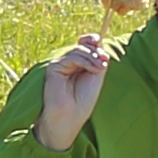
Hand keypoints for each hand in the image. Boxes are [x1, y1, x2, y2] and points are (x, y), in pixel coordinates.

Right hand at [34, 33, 114, 151]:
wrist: (69, 117)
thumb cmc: (82, 102)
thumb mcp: (96, 76)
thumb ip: (97, 58)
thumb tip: (98, 40)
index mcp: (78, 65)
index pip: (85, 45)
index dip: (93, 40)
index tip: (104, 47)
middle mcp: (68, 63)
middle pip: (83, 46)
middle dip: (95, 51)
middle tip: (104, 60)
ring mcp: (60, 64)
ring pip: (78, 50)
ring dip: (92, 57)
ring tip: (99, 67)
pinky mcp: (54, 67)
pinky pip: (71, 57)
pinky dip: (84, 61)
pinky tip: (93, 69)